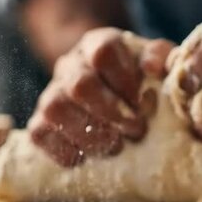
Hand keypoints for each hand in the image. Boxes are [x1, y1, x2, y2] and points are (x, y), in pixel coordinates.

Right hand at [28, 27, 174, 165]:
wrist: (111, 93)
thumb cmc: (141, 79)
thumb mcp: (157, 63)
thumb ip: (162, 58)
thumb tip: (152, 67)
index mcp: (99, 44)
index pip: (103, 52)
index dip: (124, 80)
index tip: (143, 101)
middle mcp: (71, 65)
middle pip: (80, 85)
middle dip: (111, 114)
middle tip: (136, 130)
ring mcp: (52, 93)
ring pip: (55, 109)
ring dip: (89, 135)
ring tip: (115, 147)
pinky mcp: (40, 121)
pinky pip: (39, 134)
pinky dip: (64, 150)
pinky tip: (88, 157)